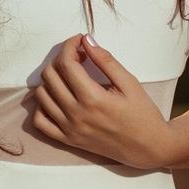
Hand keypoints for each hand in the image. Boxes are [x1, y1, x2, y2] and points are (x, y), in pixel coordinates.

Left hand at [30, 33, 175, 169]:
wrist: (149, 149)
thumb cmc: (143, 114)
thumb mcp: (129, 83)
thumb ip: (106, 60)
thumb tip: (86, 40)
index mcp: (93, 98)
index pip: (66, 63)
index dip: (69, 46)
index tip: (79, 41)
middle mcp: (76, 114)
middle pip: (50, 76)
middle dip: (60, 59)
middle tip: (77, 57)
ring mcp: (69, 129)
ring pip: (41, 95)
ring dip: (51, 79)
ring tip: (69, 76)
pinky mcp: (67, 140)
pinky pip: (39, 121)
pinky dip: (42, 106)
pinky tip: (58, 97)